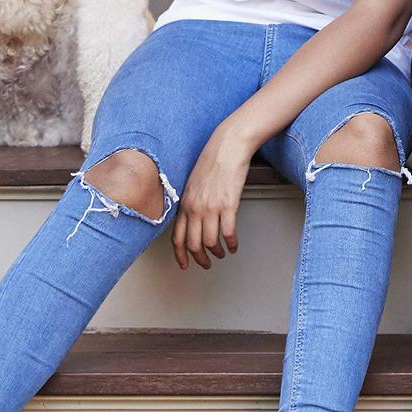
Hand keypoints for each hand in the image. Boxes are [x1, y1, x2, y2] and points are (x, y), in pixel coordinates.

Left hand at [172, 120, 251, 270]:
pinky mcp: (228, 204)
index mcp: (184, 203)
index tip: (185, 264)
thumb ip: (191, 202)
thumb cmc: (213, 160)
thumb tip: (193, 219)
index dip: (181, 255)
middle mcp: (195, 208)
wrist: (228, 146)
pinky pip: (228, 233)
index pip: (177, 238)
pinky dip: (232, 243)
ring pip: (211, 242)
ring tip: (223, 253)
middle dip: (200, 259)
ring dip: (217, 253)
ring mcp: (211, 207)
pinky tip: (234, 244)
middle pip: (193, 244)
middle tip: (207, 263)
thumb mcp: (193, 183)